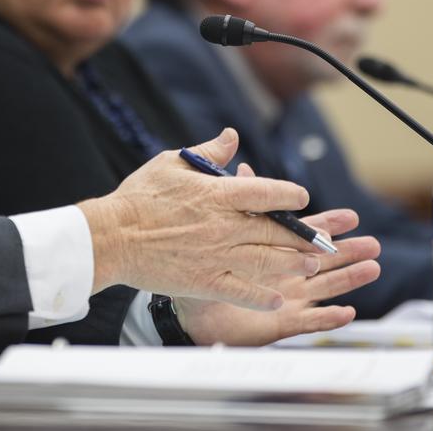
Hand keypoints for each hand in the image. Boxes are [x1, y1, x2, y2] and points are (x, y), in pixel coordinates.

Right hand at [77, 128, 317, 309]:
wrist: (111, 237)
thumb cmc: (138, 198)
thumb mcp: (171, 163)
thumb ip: (207, 152)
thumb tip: (231, 136)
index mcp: (216, 194)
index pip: (266, 192)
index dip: (290, 194)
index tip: (302, 197)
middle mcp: (223, 226)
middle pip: (274, 230)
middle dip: (302, 235)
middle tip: (321, 239)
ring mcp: (215, 256)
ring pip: (266, 261)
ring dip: (292, 263)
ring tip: (310, 265)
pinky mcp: (204, 281)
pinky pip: (240, 291)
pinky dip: (261, 295)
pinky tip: (276, 297)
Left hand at [172, 207, 381, 345]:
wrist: (191, 307)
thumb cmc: (205, 268)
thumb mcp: (220, 229)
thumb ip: (238, 201)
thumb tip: (243, 168)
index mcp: (274, 249)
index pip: (306, 234)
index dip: (329, 225)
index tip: (351, 216)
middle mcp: (286, 273)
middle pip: (323, 260)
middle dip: (349, 251)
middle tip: (373, 243)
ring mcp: (286, 298)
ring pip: (323, 287)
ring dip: (348, 279)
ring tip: (372, 268)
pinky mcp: (280, 322)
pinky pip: (308, 321)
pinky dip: (328, 318)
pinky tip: (347, 312)